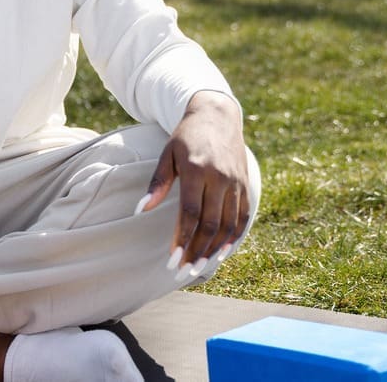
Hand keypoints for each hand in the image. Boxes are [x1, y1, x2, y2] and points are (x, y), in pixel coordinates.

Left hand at [141, 91, 251, 270]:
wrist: (217, 114)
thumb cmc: (186, 136)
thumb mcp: (167, 154)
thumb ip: (157, 183)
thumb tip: (141, 210)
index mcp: (198, 170)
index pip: (190, 213)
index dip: (182, 239)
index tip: (172, 260)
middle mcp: (220, 178)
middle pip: (210, 224)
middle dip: (197, 251)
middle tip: (184, 272)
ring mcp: (236, 182)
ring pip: (228, 225)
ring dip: (214, 250)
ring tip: (199, 267)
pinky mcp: (245, 184)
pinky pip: (242, 217)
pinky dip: (234, 237)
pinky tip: (221, 252)